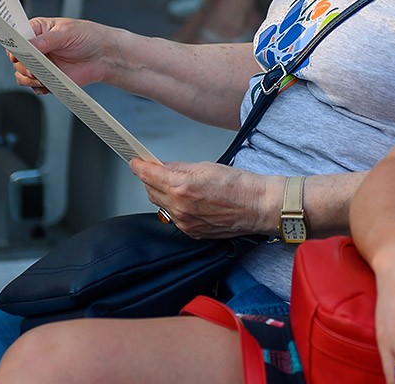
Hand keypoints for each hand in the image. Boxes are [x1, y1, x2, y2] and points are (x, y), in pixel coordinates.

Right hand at [11, 17, 118, 90]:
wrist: (103, 56)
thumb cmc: (88, 37)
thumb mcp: (66, 33)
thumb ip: (45, 40)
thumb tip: (27, 45)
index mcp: (38, 30)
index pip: (16, 37)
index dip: (13, 46)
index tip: (16, 54)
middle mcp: (36, 48)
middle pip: (16, 59)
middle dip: (23, 66)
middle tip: (34, 68)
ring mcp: (41, 64)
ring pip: (21, 75)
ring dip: (29, 78)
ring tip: (42, 77)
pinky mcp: (48, 78)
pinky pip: (35, 87)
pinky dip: (39, 88)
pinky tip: (49, 83)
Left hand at [128, 159, 274, 238]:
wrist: (258, 206)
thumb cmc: (239, 185)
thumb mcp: (206, 166)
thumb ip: (180, 168)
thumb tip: (163, 167)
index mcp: (182, 187)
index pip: (149, 175)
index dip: (139, 167)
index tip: (135, 162)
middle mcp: (180, 208)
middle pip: (152, 191)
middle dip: (152, 179)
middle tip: (158, 170)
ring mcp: (185, 223)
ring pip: (162, 206)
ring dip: (163, 194)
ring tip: (177, 185)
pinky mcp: (192, 232)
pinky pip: (175, 218)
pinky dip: (176, 207)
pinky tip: (188, 199)